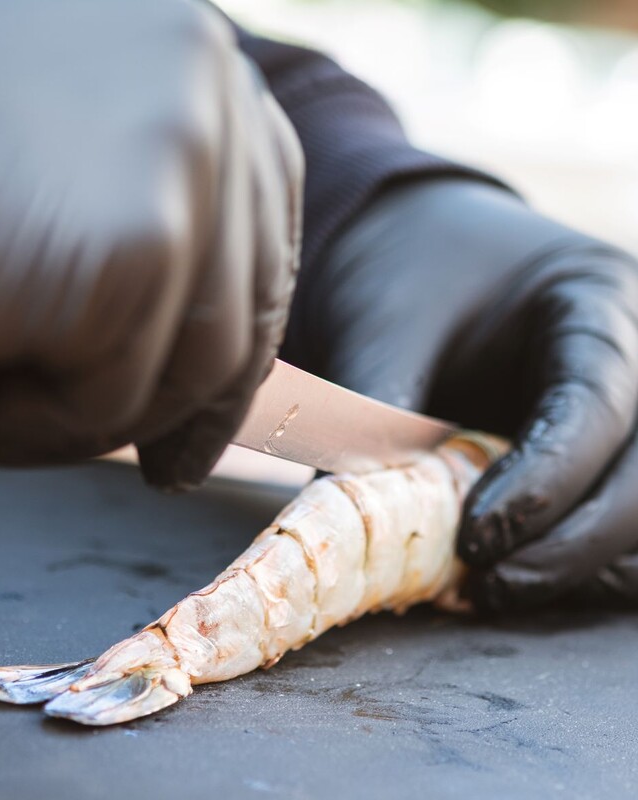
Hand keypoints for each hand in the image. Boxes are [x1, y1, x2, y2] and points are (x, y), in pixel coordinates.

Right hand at [0, 0, 302, 487]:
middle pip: (245, 304)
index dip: (238, 328)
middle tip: (163, 467)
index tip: (206, 399)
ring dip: (103, 424)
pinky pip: (116, 395)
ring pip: (192, 365)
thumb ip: (146, 216)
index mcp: (196, 59)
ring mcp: (185, 160)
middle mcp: (209, 88)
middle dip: (198, 408)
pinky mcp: (137, 243)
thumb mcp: (61, 157)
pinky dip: (43, 428)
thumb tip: (194, 338)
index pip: (262, 229)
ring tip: (6, 430)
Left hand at [283, 177, 637, 609]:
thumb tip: (347, 525)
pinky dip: (576, 559)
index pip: (597, 402)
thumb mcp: (383, 328)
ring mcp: (633, 404)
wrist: (416, 248)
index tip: (478, 538)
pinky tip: (510, 573)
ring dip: (581, 563)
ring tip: (489, 589)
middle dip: (575, 543)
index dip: (546, 482)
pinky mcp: (607, 448)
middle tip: (487, 584)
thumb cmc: (404, 274)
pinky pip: (621, 520)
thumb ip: (375, 421)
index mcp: (594, 298)